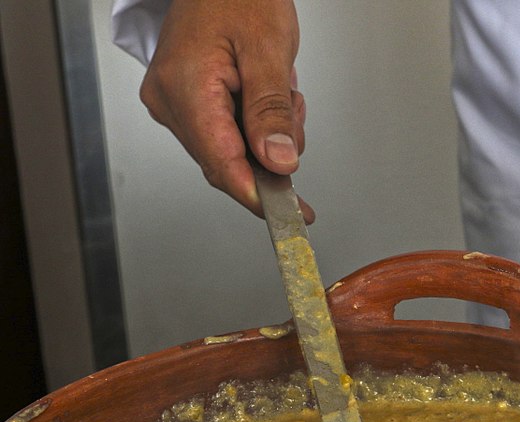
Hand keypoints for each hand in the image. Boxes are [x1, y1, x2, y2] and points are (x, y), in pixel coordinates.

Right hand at [139, 0, 313, 220]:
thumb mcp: (268, 50)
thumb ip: (272, 110)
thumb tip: (279, 162)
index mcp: (185, 90)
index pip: (223, 165)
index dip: (261, 197)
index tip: (293, 218)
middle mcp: (170, 102)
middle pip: (229, 162)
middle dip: (272, 152)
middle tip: (293, 112)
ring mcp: (175, 104)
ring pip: (233, 151)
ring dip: (268, 134)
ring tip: (279, 88)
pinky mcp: (186, 102)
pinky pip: (228, 134)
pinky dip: (257, 124)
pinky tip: (266, 92)